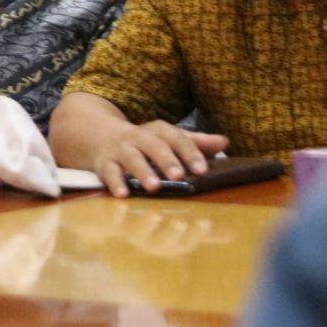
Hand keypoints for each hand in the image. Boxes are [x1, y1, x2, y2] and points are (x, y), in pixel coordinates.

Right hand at [84, 120, 227, 197]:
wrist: (102, 137)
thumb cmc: (147, 143)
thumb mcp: (170, 139)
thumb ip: (196, 142)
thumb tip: (224, 142)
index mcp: (160, 131)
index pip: (177, 138)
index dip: (190, 153)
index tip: (202, 170)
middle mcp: (139, 137)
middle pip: (154, 146)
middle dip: (166, 160)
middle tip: (179, 175)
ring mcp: (120, 150)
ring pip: (131, 158)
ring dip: (142, 171)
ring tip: (154, 187)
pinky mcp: (105, 163)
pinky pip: (109, 172)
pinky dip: (115, 183)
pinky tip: (123, 194)